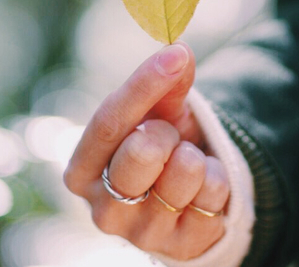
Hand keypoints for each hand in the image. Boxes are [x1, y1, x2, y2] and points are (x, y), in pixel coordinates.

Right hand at [63, 42, 229, 259]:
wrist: (188, 198)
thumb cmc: (160, 147)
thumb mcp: (157, 112)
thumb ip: (166, 82)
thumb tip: (180, 50)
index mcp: (82, 171)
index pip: (108, 123)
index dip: (142, 84)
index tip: (174, 54)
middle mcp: (103, 209)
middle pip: (143, 150)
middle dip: (167, 131)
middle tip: (169, 137)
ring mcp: (142, 234)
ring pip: (184, 173)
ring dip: (195, 157)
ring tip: (185, 164)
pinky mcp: (182, 248)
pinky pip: (212, 196)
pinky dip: (216, 179)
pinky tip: (202, 188)